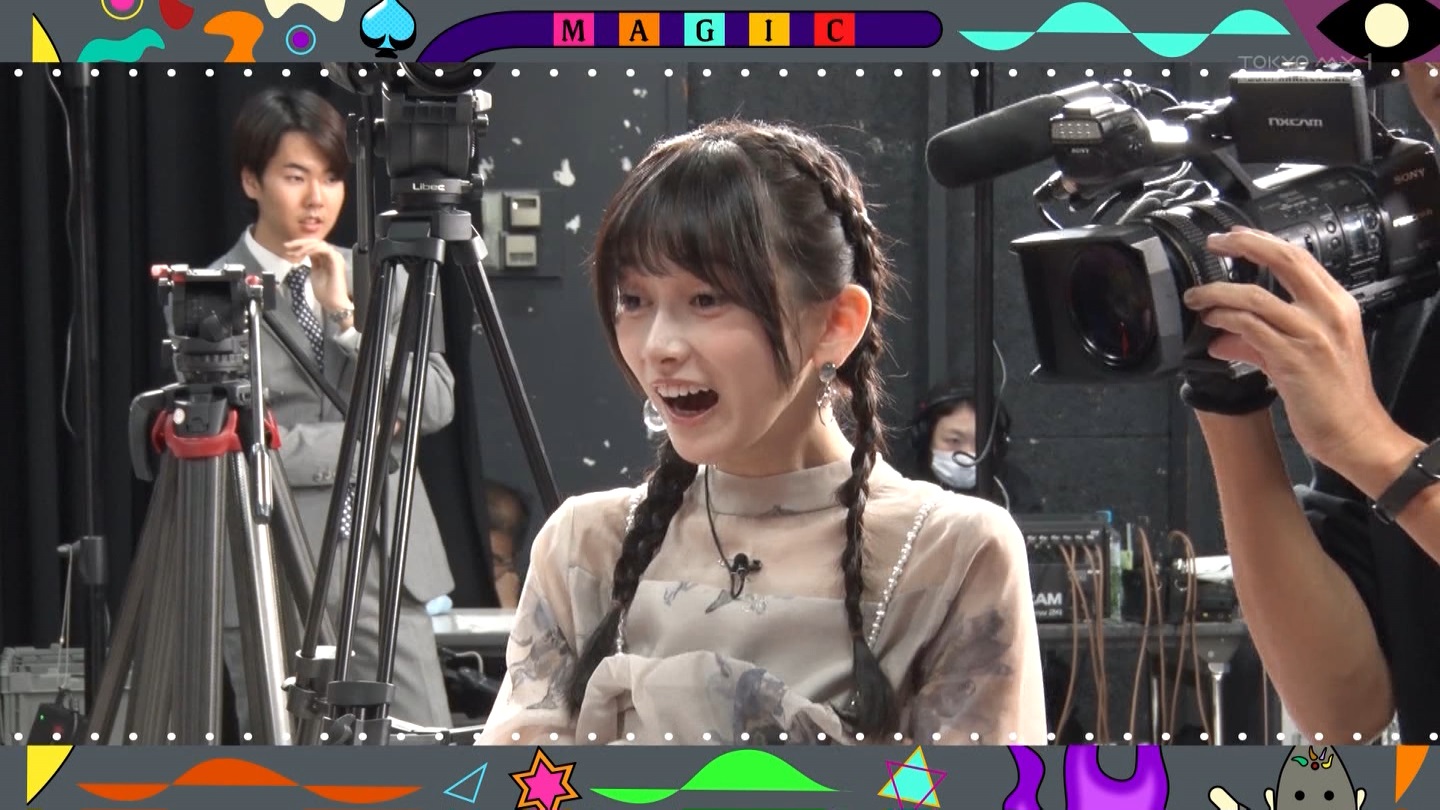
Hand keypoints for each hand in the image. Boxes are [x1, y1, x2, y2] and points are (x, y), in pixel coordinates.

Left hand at [284, 238, 350, 311]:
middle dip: (299, 242)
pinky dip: (312, 249)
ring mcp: (335, 257)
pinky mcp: (336, 260)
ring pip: (319, 244)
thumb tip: (304, 253)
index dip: (299, 245)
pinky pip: (324, 249)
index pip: (313, 246)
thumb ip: (312, 262)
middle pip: (315, 242)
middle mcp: (332, 256)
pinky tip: (302, 253)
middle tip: (287, 245)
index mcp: (327, 259)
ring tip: (294, 252)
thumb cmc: (325, 292)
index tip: (287, 249)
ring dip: (304, 246)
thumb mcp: (314, 273)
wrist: (333, 303)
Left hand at [1182, 226, 1391, 469]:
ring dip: (1218, 292)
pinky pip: (1251, 328)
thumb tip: (1220, 336)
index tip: (1235, 235)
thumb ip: (1258, 342)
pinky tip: (1211, 321)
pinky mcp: (1294, 359)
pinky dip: (1225, 319)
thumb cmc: (1331, 397)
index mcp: (1337, 305)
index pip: (1299, 258)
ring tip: (1196, 297)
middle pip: (1284, 260)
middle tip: (1215, 242)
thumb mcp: (1297, 359)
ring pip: (1256, 297)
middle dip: (1244, 245)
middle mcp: (1329, 313)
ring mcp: (1312, 335)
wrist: (1355, 433)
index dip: (1264, 241)